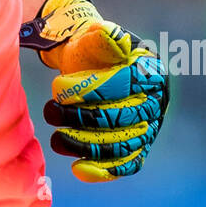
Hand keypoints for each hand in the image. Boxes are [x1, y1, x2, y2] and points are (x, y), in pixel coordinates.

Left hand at [19, 0, 168, 182]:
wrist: (90, 65)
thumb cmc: (92, 49)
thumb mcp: (94, 36)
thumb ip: (104, 37)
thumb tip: (116, 38)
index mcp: (151, 72)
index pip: (122, 85)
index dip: (89, 88)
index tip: (57, 86)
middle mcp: (155, 102)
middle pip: (121, 118)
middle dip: (81, 118)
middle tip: (50, 112)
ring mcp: (149, 127)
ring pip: (122, 145)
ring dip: (86, 146)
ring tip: (57, 139)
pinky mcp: (138, 146)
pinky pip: (127, 163)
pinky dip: (104, 170)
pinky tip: (78, 168)